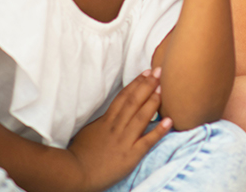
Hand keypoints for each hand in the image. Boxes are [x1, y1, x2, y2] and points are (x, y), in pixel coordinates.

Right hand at [68, 69, 172, 191]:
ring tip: (164, 88)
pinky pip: (147, 141)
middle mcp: (117, 127)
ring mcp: (124, 140)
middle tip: (158, 72)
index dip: (136, 83)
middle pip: (133, 102)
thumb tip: (111, 113)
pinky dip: (159, 131)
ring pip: (141, 117)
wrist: (75, 174)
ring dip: (153, 101)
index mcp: (106, 120)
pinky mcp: (131, 155)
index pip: (123, 97)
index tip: (146, 73)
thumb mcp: (89, 131)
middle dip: (147, 85)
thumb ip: (102, 121)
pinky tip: (169, 121)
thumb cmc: (80, 153)